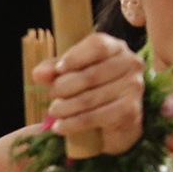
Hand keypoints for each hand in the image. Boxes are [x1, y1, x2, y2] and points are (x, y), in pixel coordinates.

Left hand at [34, 33, 144, 154]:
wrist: (112, 122)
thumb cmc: (90, 90)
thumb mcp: (69, 75)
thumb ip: (53, 71)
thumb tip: (39, 73)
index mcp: (116, 48)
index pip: (97, 45)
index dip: (74, 57)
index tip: (58, 70)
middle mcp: (130, 63)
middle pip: (90, 74)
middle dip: (63, 88)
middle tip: (52, 95)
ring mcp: (133, 87)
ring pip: (89, 98)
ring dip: (64, 107)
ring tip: (54, 111)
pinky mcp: (129, 111)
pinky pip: (94, 117)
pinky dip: (72, 123)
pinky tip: (60, 126)